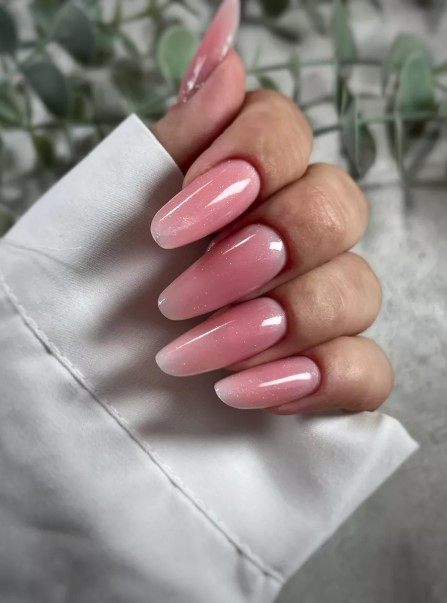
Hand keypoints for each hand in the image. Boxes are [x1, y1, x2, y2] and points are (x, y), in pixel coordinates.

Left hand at [149, 2, 392, 414]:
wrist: (101, 374)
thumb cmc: (114, 288)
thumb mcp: (129, 208)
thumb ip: (181, 134)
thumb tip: (223, 33)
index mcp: (251, 184)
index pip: (285, 131)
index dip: (245, 163)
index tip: (171, 224)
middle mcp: (300, 235)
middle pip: (334, 208)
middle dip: (256, 255)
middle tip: (178, 298)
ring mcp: (325, 304)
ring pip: (356, 291)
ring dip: (276, 323)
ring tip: (193, 355)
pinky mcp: (335, 374)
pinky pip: (369, 371)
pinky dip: (317, 381)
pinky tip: (247, 391)